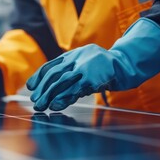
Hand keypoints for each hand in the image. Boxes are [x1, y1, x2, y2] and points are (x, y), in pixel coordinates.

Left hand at [26, 18, 159, 110]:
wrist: (129, 64)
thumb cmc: (107, 70)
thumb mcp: (87, 68)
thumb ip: (73, 77)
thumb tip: (54, 95)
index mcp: (75, 54)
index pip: (51, 65)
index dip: (39, 76)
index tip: (30, 87)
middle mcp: (78, 58)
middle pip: (54, 74)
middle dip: (43, 89)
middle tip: (35, 101)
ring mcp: (86, 66)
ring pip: (62, 82)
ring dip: (49, 95)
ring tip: (42, 105)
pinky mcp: (94, 77)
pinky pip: (75, 89)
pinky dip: (64, 98)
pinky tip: (56, 105)